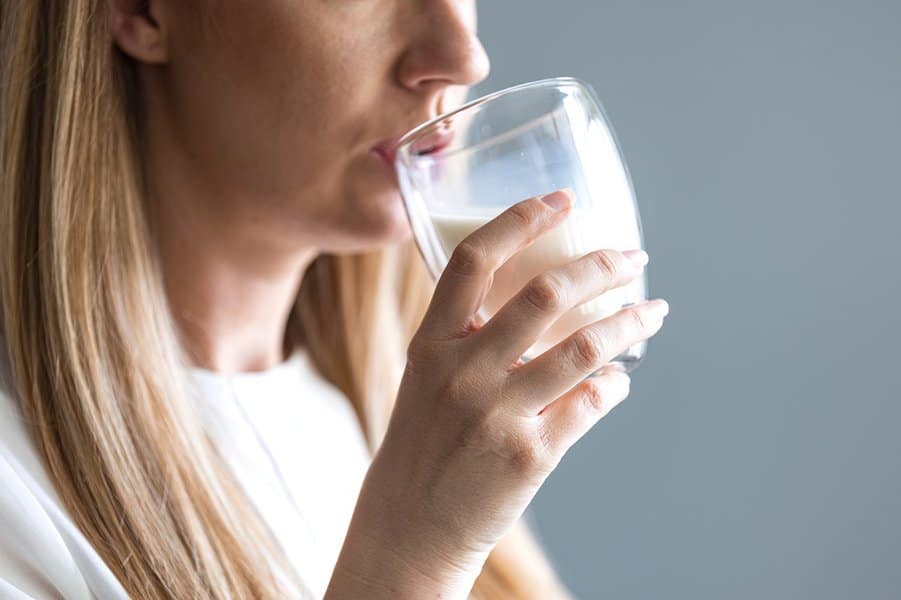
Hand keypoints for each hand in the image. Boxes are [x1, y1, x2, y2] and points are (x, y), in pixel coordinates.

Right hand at [329, 189, 667, 597]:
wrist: (410, 525)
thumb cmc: (422, 444)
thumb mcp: (427, 378)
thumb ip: (469, 336)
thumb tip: (546, 302)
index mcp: (432, 343)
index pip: (475, 259)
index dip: (521, 219)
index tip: (563, 199)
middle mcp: (463, 370)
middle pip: (545, 293)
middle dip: (602, 265)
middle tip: (633, 257)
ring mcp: (497, 413)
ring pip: (584, 346)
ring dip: (629, 322)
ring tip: (654, 311)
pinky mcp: (529, 455)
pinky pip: (591, 404)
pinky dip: (615, 386)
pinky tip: (619, 381)